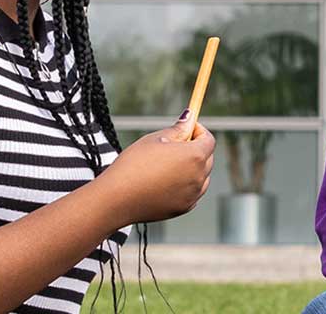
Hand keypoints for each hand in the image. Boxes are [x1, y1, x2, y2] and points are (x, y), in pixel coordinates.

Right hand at [96, 117, 213, 224]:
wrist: (116, 199)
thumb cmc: (133, 164)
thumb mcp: (154, 140)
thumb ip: (178, 129)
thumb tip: (190, 117)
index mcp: (194, 156)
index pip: (209, 140)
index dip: (199, 131)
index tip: (186, 128)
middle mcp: (199, 177)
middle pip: (207, 158)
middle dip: (196, 148)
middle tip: (174, 145)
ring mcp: (193, 195)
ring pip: (202, 177)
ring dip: (192, 168)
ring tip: (167, 165)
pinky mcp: (184, 208)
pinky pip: (193, 192)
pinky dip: (186, 184)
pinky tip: (166, 181)